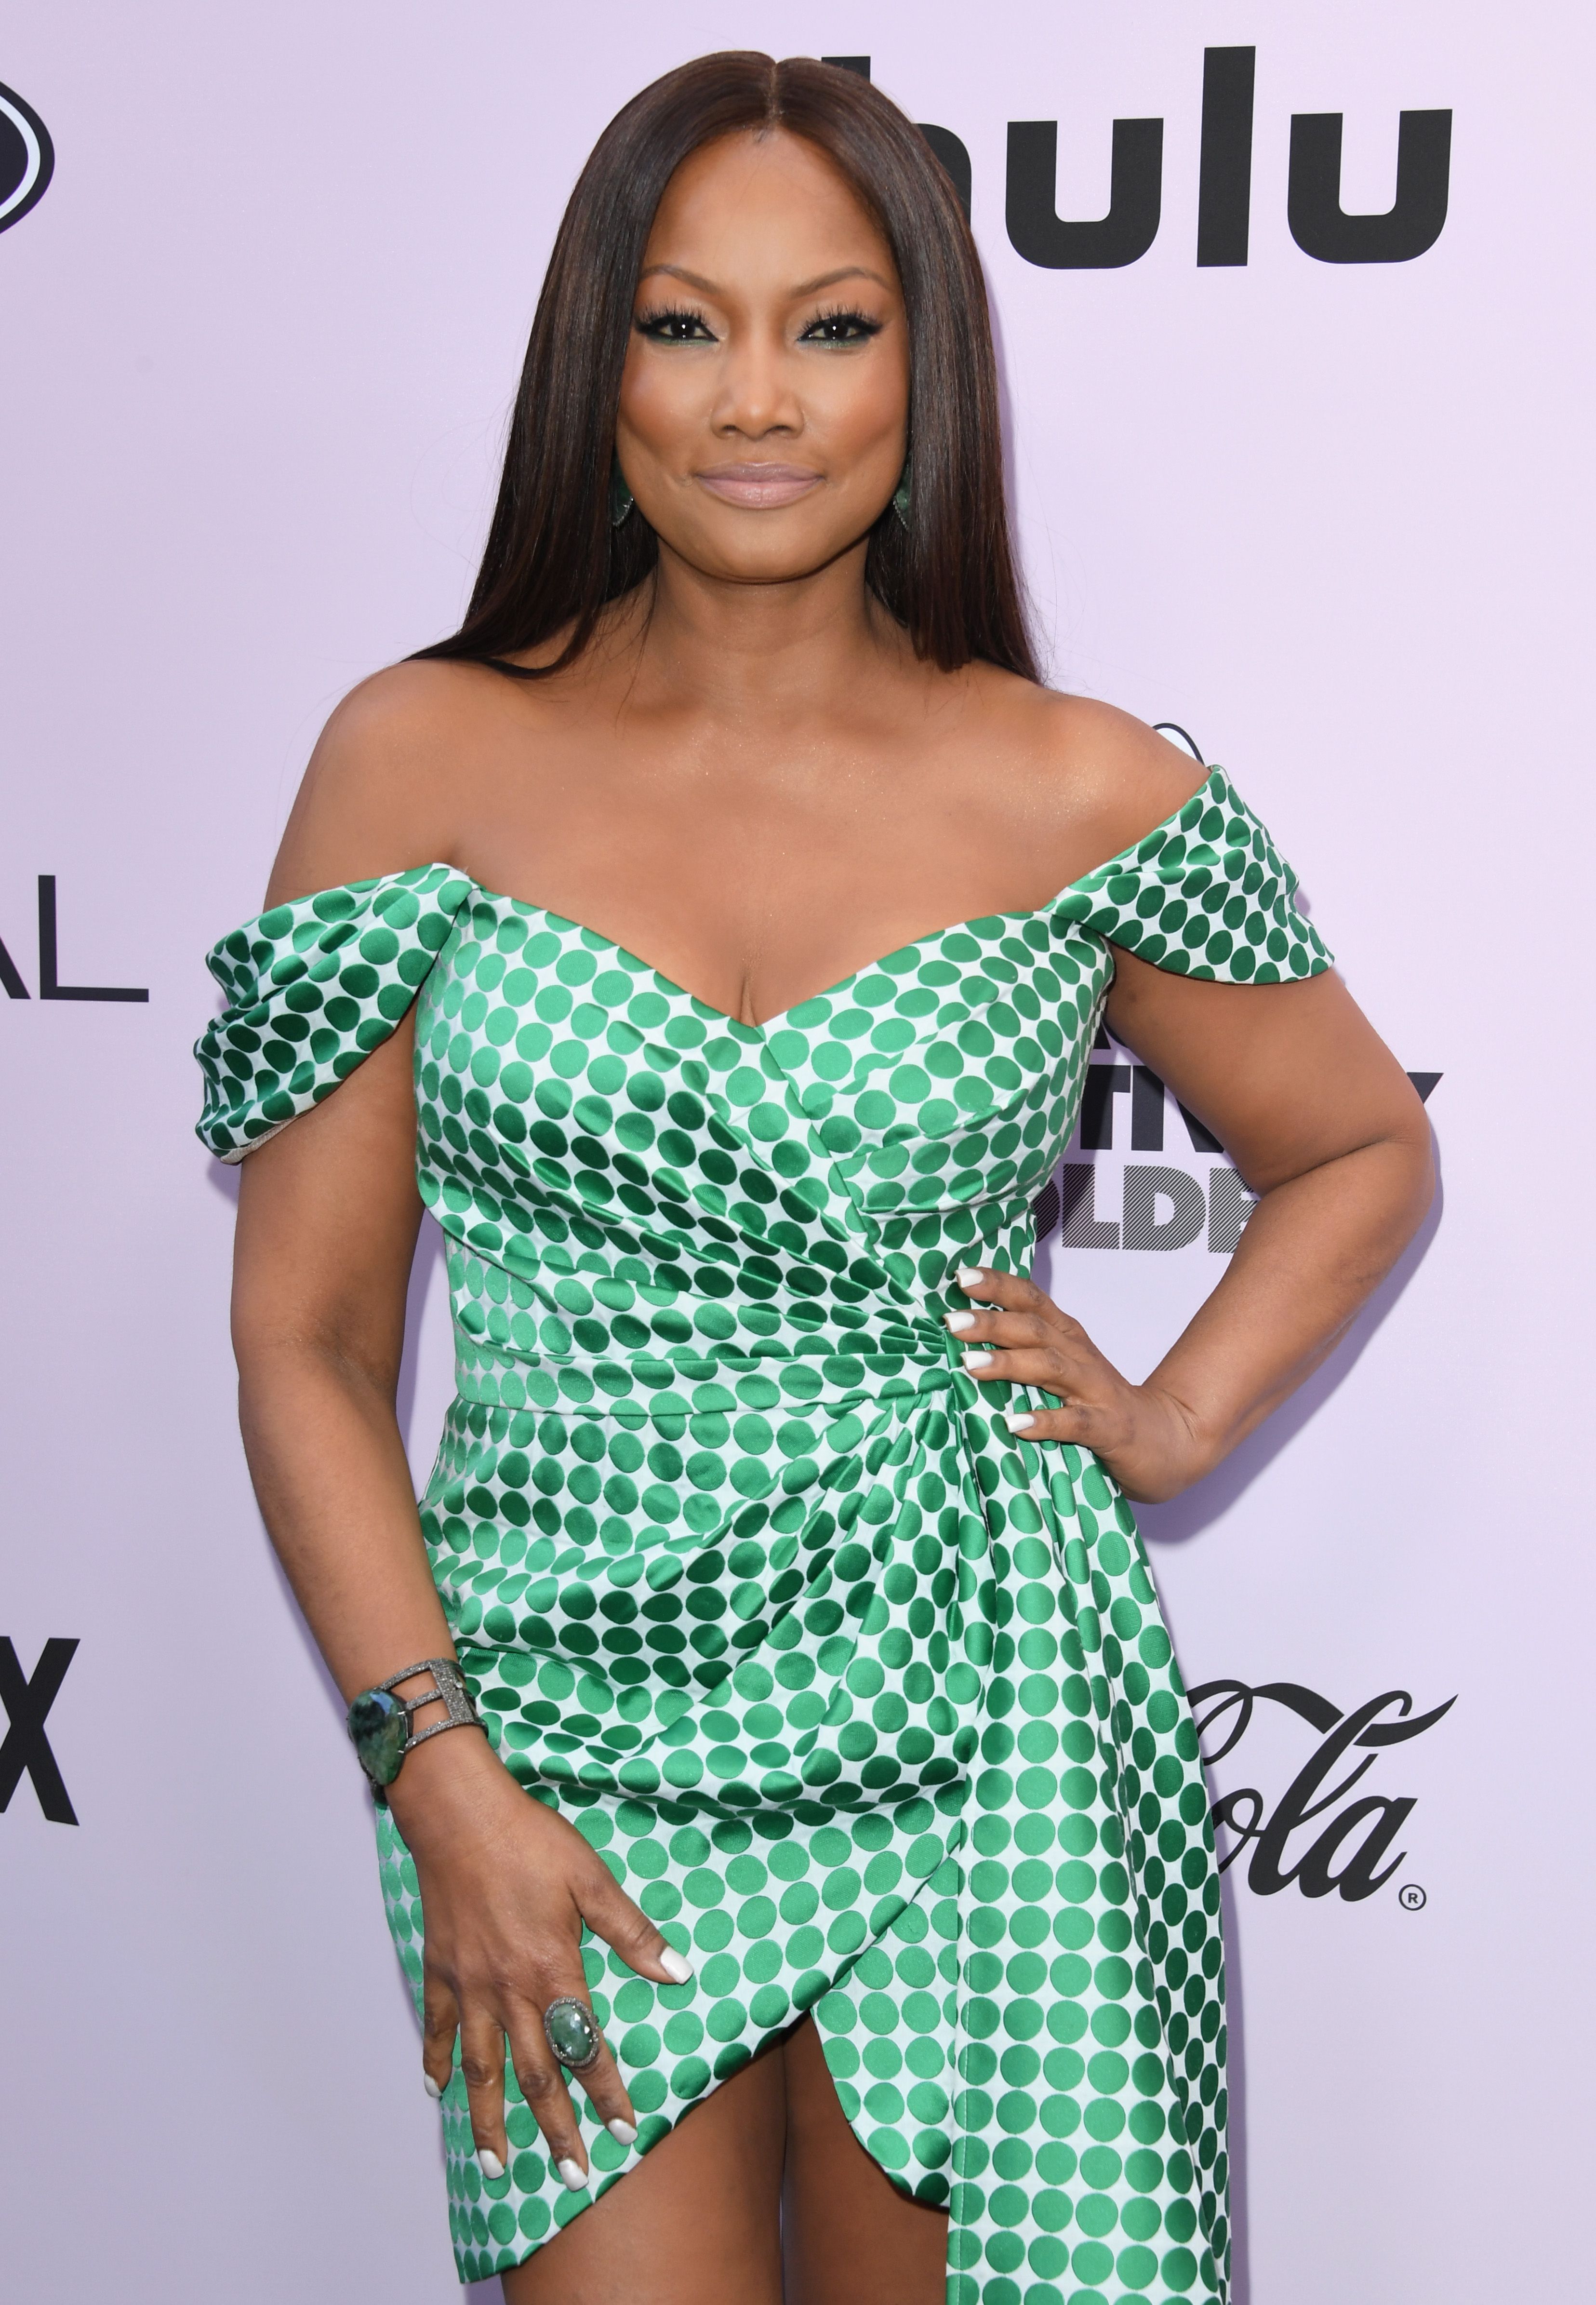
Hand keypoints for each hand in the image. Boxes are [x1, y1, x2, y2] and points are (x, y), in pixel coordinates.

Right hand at [385, 1727, 691, 2188]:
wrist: (460, 1816)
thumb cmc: (531, 1842)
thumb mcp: (592, 1880)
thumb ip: (631, 1932)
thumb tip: (677, 1972)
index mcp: (552, 1971)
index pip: (586, 2048)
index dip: (606, 2093)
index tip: (622, 2134)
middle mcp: (509, 1991)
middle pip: (535, 2074)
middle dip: (556, 2129)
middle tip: (572, 2176)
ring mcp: (470, 1985)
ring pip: (481, 2069)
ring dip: (490, 2121)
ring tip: (497, 2166)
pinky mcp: (441, 1970)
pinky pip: (438, 2028)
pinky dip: (437, 2062)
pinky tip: (438, 2091)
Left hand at [946, 1263, 1207, 1503]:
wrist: (1166, 1439)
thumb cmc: (1099, 1403)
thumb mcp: (1061, 1369)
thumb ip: (1022, 1354)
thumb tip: (961, 1344)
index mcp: (1067, 1338)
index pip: (1031, 1300)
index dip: (999, 1285)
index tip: (961, 1276)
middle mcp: (1079, 1357)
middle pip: (1034, 1329)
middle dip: (991, 1322)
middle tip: (952, 1321)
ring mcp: (1095, 1391)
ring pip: (1051, 1367)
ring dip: (1010, 1364)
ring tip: (971, 1365)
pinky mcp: (1108, 1429)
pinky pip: (1075, 1423)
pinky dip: (1044, 1422)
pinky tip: (1015, 1424)